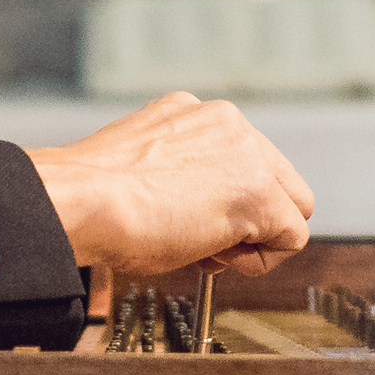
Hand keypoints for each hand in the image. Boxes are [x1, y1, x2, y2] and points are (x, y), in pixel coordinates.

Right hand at [25, 93, 314, 277]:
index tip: (196, 223)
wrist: (82, 202)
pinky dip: (261, 259)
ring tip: (203, 249)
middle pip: (277, 178)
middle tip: (207, 244)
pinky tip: (216, 257)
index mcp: (194, 115)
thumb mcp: (142, 171)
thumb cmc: (94, 199)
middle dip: (251, 219)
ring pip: (291, 205)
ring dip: (255, 238)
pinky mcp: (259, 191)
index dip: (226, 203)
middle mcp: (227, 124)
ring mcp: (247, 153)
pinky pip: (290, 235)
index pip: (243, 160)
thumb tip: (195, 211)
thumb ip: (181, 177)